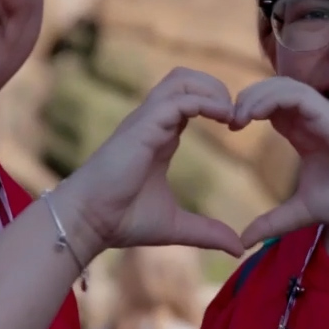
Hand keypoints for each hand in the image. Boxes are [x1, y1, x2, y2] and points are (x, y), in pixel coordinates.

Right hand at [54, 69, 241, 256]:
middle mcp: (153, 122)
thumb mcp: (175, 226)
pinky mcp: (143, 127)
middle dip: (216, 88)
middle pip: (185, 79)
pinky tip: (223, 117)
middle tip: (236, 116)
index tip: (237, 126)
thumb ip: (207, 232)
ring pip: (181, 80)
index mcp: (160, 136)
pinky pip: (178, 100)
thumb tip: (239, 249)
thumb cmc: (122, 220)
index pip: (189, 100)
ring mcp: (146, 121)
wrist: (89, 221)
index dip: (216, 104)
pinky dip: (204, 102)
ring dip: (212, 90)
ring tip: (230, 114)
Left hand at [228, 77, 328, 245]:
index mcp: (303, 133)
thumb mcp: (301, 211)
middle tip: (228, 121)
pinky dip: (270, 98)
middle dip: (245, 98)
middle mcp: (310, 119)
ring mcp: (321, 113)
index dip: (246, 110)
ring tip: (237, 118)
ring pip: (280, 84)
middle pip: (271, 89)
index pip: (270, 107)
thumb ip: (273, 222)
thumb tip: (243, 242)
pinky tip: (252, 116)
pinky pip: (295, 94)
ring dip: (254, 95)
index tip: (230, 130)